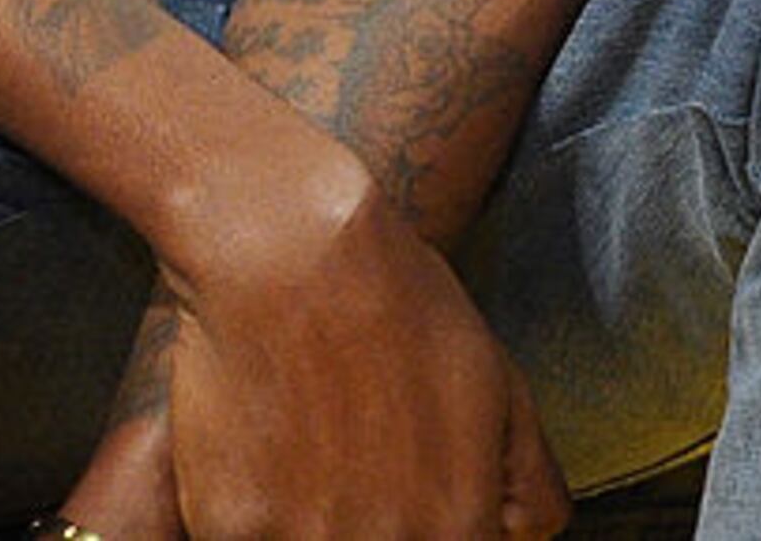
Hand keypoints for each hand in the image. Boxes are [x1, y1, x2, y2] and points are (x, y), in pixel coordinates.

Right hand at [152, 159, 568, 540]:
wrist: (287, 248)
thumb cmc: (395, 302)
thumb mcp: (503, 387)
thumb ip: (530, 488)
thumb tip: (513, 540)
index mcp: (458, 531)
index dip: (424, 527)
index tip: (400, 496)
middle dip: (363, 522)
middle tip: (343, 465)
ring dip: (301, 522)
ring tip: (300, 456)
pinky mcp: (230, 523)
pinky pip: (240, 540)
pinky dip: (244, 511)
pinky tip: (254, 449)